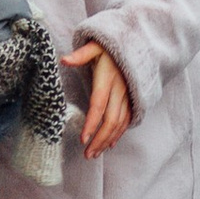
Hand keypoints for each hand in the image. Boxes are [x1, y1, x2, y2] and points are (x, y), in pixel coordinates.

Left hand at [63, 40, 131, 157]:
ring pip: (120, 123)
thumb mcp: (95, 46)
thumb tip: (64, 60)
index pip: (99, 104)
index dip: (92, 122)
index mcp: (108, 78)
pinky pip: (127, 120)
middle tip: (87, 154)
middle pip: (111, 120)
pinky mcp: (132, 99)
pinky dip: (118, 134)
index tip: (83, 138)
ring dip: (107, 140)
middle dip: (99, 139)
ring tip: (94, 154)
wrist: (136, 43)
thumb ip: (80, 54)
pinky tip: (109, 145)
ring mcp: (128, 96)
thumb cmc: (109, 46)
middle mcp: (120, 90)